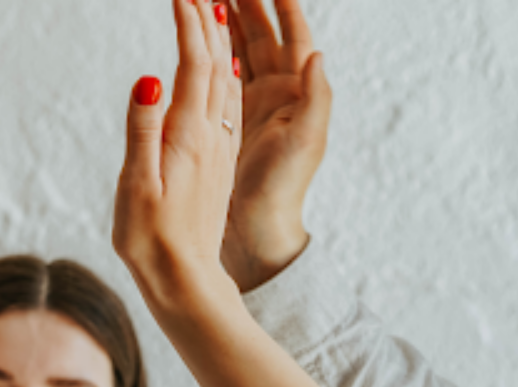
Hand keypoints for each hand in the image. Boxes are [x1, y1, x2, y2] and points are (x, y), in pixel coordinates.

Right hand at [113, 0, 241, 318]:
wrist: (184, 282)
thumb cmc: (151, 241)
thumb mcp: (137, 187)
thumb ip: (142, 131)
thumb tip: (148, 79)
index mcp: (189, 137)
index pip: (194, 64)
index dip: (190, 24)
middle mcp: (210, 137)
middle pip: (215, 64)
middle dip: (208, 21)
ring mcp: (215, 149)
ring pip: (224, 82)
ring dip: (220, 42)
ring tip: (214, 11)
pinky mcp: (214, 164)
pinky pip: (224, 106)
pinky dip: (222, 75)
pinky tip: (223, 70)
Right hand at [220, 0, 331, 290]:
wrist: (257, 233)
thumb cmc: (281, 192)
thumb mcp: (305, 143)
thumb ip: (315, 97)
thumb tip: (317, 53)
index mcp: (296, 94)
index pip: (289, 36)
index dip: (279, 6)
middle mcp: (279, 96)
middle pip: (264, 36)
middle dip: (246, 5)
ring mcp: (254, 108)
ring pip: (241, 53)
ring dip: (228, 24)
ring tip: (208, 1)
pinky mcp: (232, 124)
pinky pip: (223, 78)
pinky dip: (214, 55)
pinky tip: (200, 45)